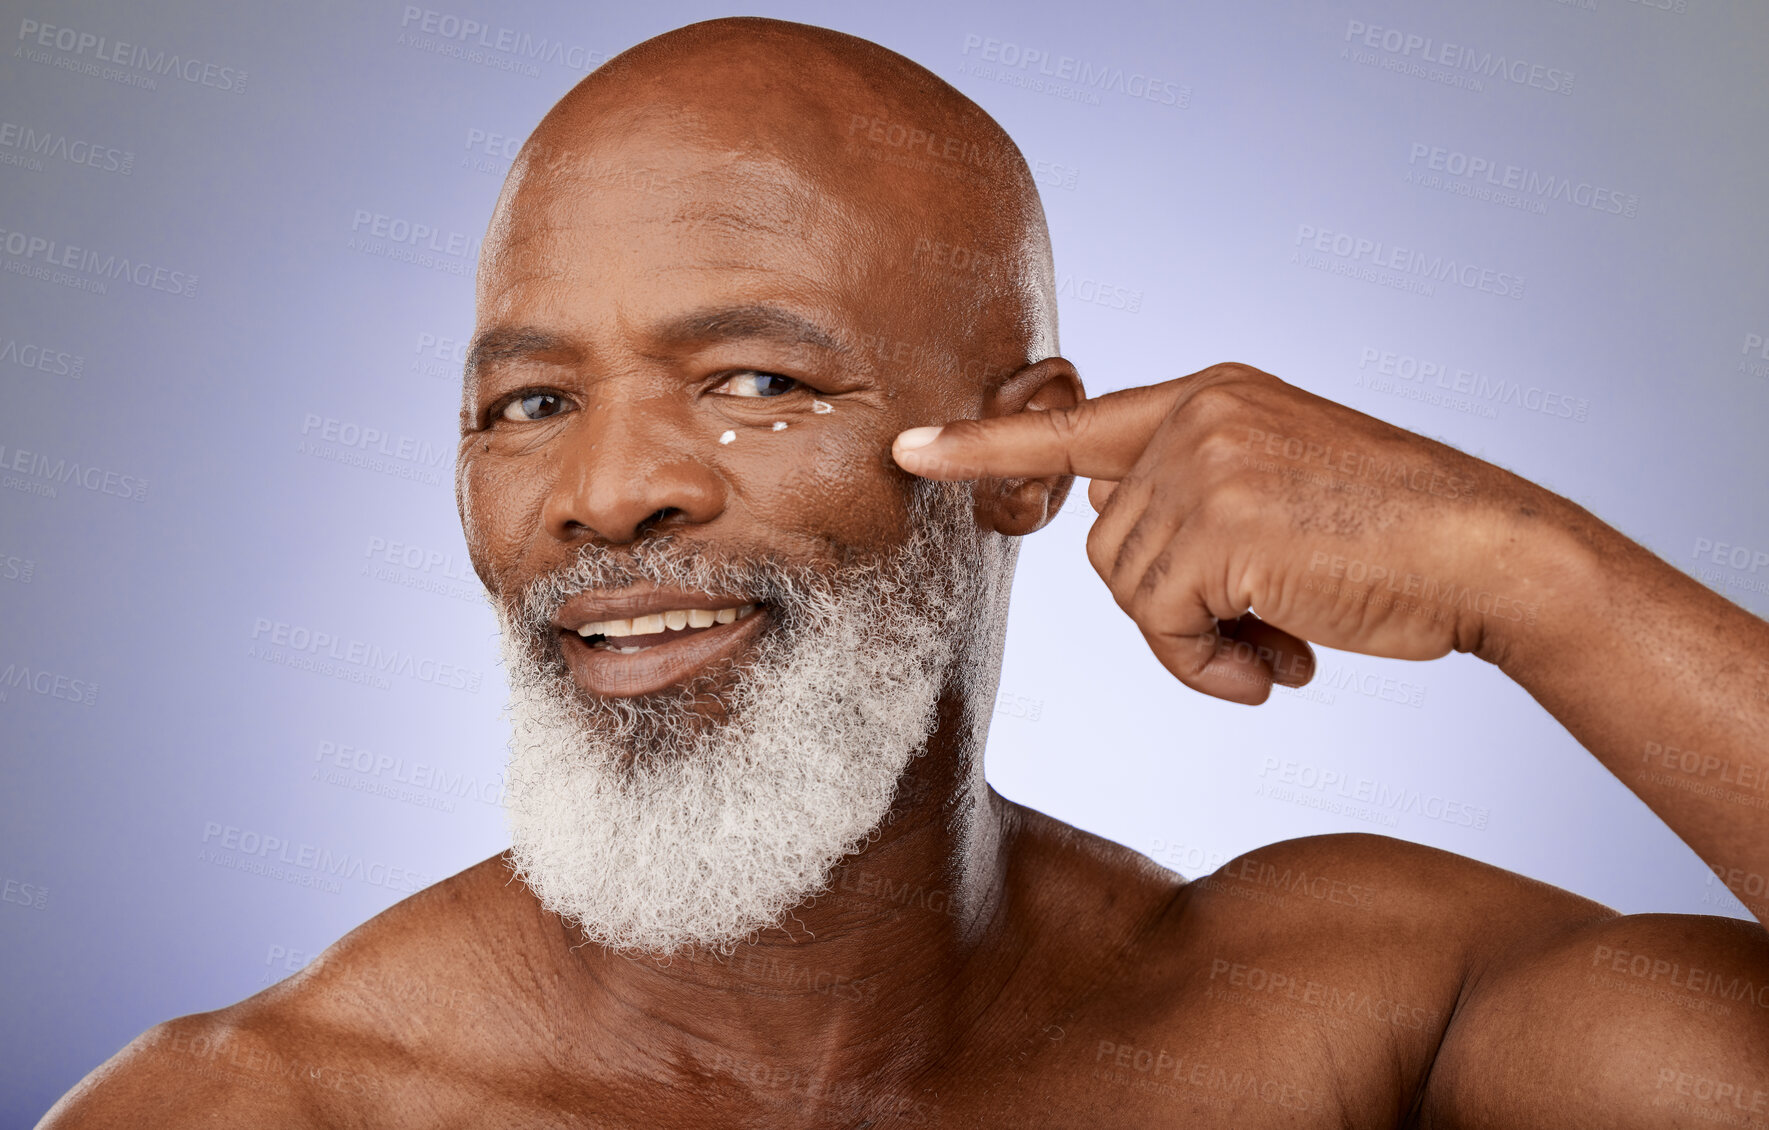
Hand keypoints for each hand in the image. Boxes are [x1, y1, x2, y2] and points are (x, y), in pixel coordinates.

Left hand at [892, 363, 1548, 703]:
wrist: (1489, 552)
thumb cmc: (1393, 539)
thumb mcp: (1281, 492)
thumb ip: (1191, 502)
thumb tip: (1113, 536)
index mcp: (1211, 395)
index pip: (1075, 423)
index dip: (986, 444)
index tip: (910, 448)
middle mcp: (1197, 414)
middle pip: (1106, 546)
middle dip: (1170, 609)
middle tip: (1255, 635)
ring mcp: (1203, 462)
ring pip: (1128, 590)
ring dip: (1194, 643)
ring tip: (1277, 649)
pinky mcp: (1217, 522)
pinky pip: (1161, 626)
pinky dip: (1206, 667)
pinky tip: (1277, 669)